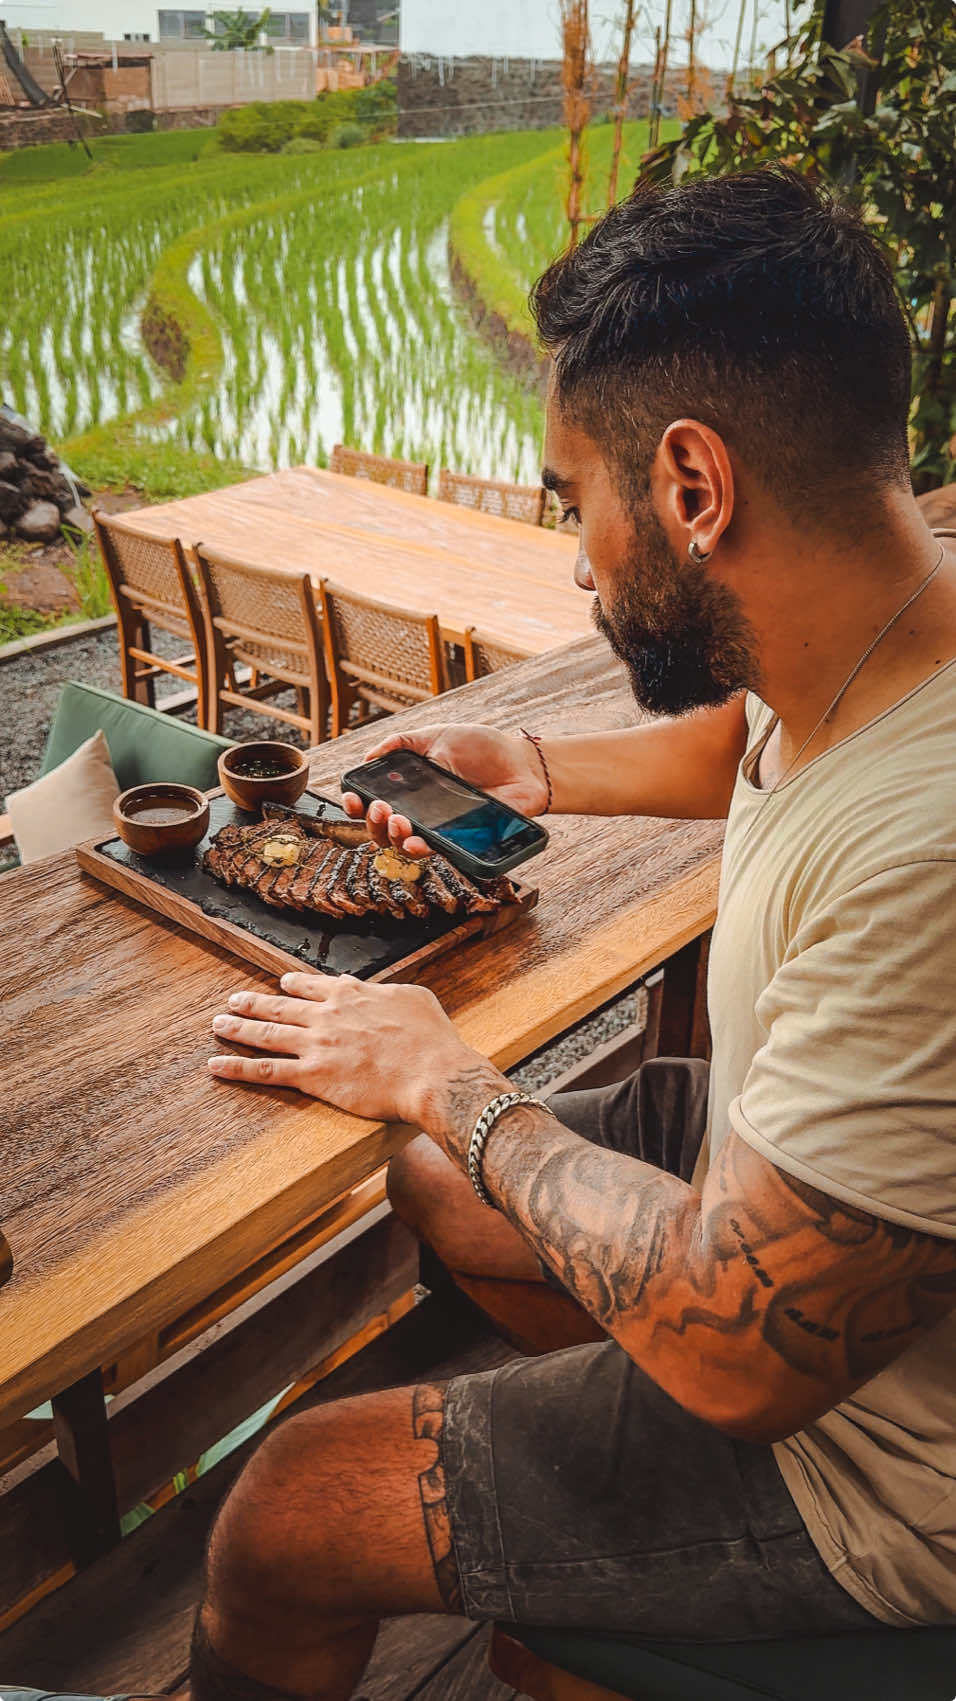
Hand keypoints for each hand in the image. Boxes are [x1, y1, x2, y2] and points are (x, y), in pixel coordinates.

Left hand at [208, 972, 484, 1126]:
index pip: (314, 986)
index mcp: (352, 994)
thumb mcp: (415, 998)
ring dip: (238, 1028)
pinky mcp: (312, 1075)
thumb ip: (390, 992)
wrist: (432, 1073)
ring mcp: (315, 1044)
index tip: (283, 984)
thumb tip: (381, 992)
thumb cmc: (432, 1040)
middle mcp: (327, 1015)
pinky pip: (266, 1071)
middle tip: (234, 1001)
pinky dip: (237, 1067)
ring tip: (218, 1024)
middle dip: (254, 1003)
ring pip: (266, 1034)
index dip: (295, 985)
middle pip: (281, 1007)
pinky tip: (216, 1065)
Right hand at [341, 723, 546, 857]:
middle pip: (381, 829)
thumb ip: (401, 743)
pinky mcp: (460, 840)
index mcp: (408, 788)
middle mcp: (419, 811)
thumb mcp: (436, 735)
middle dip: (372, 821)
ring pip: (403, 845)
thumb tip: (368, 756)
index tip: (351, 798)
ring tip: (396, 820)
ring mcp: (438, 828)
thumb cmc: (481, 748)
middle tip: (379, 808)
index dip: (356, 804)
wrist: (522, 763)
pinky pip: (436, 851)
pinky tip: (413, 842)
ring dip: (391, 836)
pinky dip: (420, 849)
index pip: (373, 802)